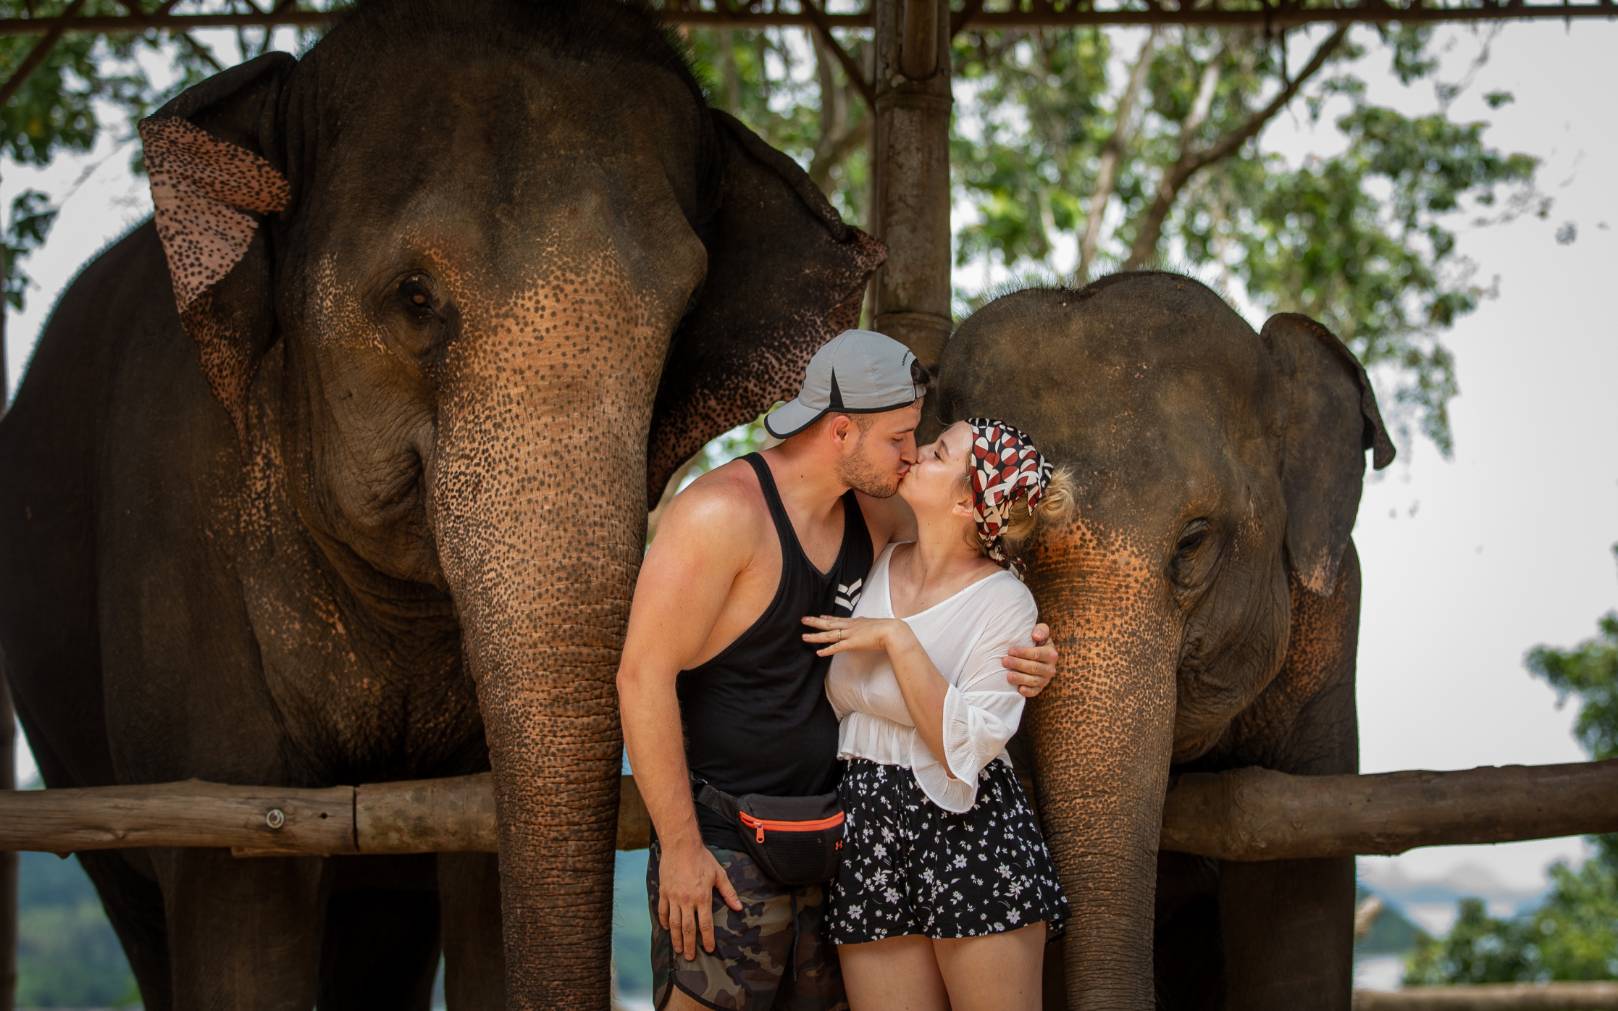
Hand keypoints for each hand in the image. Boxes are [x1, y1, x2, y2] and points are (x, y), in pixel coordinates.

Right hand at [658, 838, 742, 960]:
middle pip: (688, 928)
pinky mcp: (664, 891)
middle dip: (689, 944)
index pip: (705, 924)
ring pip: (674, 923)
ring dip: (676, 938)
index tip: (708, 949)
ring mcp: (674, 897)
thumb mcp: (719, 874)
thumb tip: (739, 907)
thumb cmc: (702, 858)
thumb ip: (729, 892)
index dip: (707, 939)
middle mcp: (687, 900)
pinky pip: (663, 910)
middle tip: (689, 957)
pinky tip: (666, 929)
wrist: (681, 845)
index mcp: (702, 897)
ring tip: (677, 949)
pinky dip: (664, 921)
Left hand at [802, 615, 906, 655]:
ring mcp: (850, 634)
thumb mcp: (876, 624)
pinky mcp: (852, 644)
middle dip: (815, 622)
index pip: (838, 619)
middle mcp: (850, 626)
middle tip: (803, 620)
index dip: (828, 618)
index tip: (820, 616)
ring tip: (804, 636)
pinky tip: (818, 653)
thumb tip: (869, 627)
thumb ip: (869, 626)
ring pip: (829, 635)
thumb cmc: (888, 629)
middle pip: (829, 623)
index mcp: (856, 622)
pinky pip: (836, 647)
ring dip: (816, 636)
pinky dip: (827, 650)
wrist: (892, 631)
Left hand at [1004, 621, 1058, 696]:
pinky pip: (1034, 692)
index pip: (1037, 654)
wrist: (1038, 655)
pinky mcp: (1039, 688)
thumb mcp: (1041, 632)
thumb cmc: (1036, 641)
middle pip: (1033, 668)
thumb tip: (1036, 636)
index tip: (1010, 650)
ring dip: (1020, 678)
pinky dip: (1027, 692)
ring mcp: (1045, 679)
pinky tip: (1019, 689)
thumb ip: (1041, 630)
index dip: (1023, 653)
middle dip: (1018, 664)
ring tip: (1008, 675)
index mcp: (1051, 654)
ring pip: (1033, 681)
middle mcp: (1050, 668)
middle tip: (1004, 661)